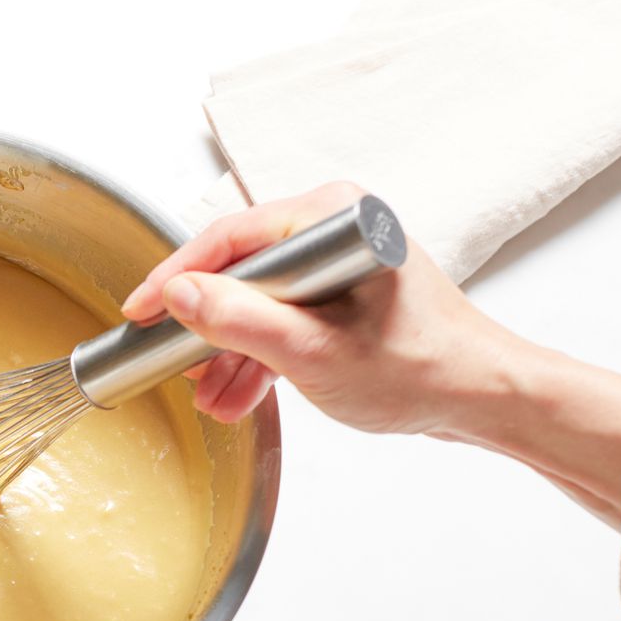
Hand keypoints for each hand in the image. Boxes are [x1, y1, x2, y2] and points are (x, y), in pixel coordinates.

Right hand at [120, 181, 517, 434]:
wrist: (481, 400)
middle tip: (171, 363)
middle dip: (203, 328)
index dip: (175, 277)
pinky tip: (236, 395)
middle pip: (237, 271)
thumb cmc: (422, 370)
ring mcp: (334, 264)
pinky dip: (255, 357)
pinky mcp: (338, 296)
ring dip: (227, 353)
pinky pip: (277, 319)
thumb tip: (177, 295)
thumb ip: (240, 321)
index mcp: (334, 220)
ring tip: (210, 399)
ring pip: (253, 301)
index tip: (139, 312)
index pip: (229, 239)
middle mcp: (332, 230)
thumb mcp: (313, 353)